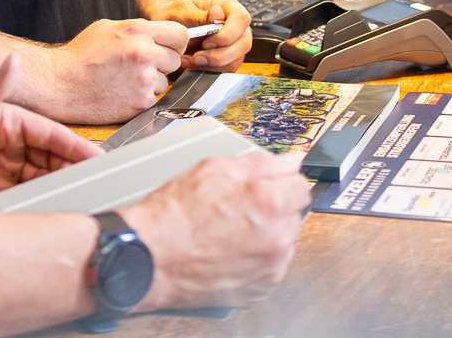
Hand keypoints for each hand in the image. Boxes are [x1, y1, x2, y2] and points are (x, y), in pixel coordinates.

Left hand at [0, 56, 101, 202]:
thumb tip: (13, 61)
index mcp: (5, 122)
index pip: (49, 134)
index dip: (74, 146)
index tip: (95, 158)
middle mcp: (8, 146)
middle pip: (51, 158)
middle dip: (74, 170)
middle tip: (96, 184)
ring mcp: (4, 172)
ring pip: (45, 179)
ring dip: (63, 188)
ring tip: (83, 200)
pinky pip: (30, 199)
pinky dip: (46, 204)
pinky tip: (58, 212)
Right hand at [39, 18, 190, 124]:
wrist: (61, 83)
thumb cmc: (81, 55)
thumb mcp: (109, 28)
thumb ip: (138, 30)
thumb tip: (157, 35)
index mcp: (139, 31)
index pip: (181, 34)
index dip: (175, 42)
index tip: (168, 47)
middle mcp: (145, 53)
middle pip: (175, 59)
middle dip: (162, 63)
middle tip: (140, 65)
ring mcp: (144, 79)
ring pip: (165, 81)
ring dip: (151, 81)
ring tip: (125, 79)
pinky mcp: (140, 102)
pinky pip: (154, 98)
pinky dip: (141, 97)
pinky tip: (122, 92)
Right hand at [120, 152, 308, 310]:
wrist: (149, 257)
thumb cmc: (174, 215)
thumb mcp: (215, 169)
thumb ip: (261, 163)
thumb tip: (290, 161)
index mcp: (270, 203)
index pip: (302, 185)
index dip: (283, 181)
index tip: (269, 185)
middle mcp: (277, 238)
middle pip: (293, 214)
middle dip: (274, 208)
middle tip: (240, 207)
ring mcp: (270, 268)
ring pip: (284, 241)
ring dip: (268, 234)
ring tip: (232, 231)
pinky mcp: (261, 290)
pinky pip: (272, 267)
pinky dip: (258, 259)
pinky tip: (232, 250)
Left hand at [147, 0, 251, 71]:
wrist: (169, 28)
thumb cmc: (177, 15)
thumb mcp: (183, 11)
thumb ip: (200, 15)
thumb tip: (217, 13)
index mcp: (227, 6)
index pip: (241, 18)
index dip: (228, 34)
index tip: (207, 43)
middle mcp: (235, 24)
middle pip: (243, 43)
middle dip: (219, 55)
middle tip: (197, 57)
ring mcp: (235, 42)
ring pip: (236, 60)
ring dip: (212, 65)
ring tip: (190, 60)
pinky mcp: (230, 57)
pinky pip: (226, 69)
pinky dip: (208, 70)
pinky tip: (192, 64)